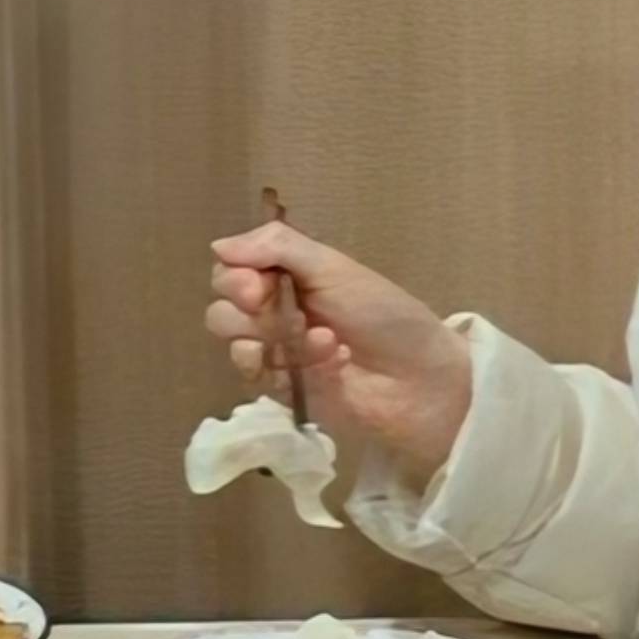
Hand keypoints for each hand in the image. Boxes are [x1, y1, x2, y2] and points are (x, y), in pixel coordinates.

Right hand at [203, 221, 470, 481]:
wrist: (421, 378)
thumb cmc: (385, 314)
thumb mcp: (335, 268)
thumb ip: (279, 247)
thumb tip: (217, 245)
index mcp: (285, 278)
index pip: (228, 273)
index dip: (234, 280)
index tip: (257, 286)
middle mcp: (274, 315)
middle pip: (221, 313)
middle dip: (248, 314)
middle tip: (286, 316)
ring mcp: (277, 356)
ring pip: (236, 349)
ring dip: (277, 342)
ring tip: (324, 340)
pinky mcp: (284, 393)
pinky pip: (263, 382)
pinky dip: (298, 367)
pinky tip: (334, 363)